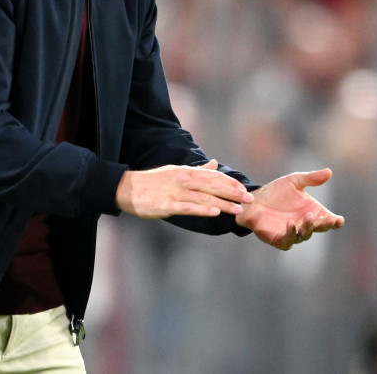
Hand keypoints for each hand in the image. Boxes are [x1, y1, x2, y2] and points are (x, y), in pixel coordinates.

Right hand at [116, 159, 253, 218]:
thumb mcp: (176, 171)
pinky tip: (215, 212)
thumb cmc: (153, 181)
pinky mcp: (167, 205)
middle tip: (249, 200)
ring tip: (237, 209)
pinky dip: (203, 209)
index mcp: (186, 171)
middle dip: (233, 193)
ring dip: (223, 203)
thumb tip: (214, 164)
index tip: (244, 190)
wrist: (127, 188)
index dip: (230, 183)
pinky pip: (188, 207)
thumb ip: (197, 169)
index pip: (214, 176)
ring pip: (204, 197)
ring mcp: (175, 192)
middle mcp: (183, 180)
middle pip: (213, 186)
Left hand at [235, 168, 343, 249]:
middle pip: (319, 228)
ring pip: (305, 235)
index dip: (335, 222)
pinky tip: (291, 224)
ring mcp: (293, 233)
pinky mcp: (279, 239)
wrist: (253, 200)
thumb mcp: (294, 181)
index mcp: (313, 212)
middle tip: (329, 219)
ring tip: (309, 217)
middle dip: (325, 224)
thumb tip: (329, 172)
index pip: (328, 220)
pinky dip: (291, 234)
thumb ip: (311, 178)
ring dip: (308, 227)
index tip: (339, 220)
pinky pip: (288, 240)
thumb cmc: (276, 192)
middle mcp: (305, 225)